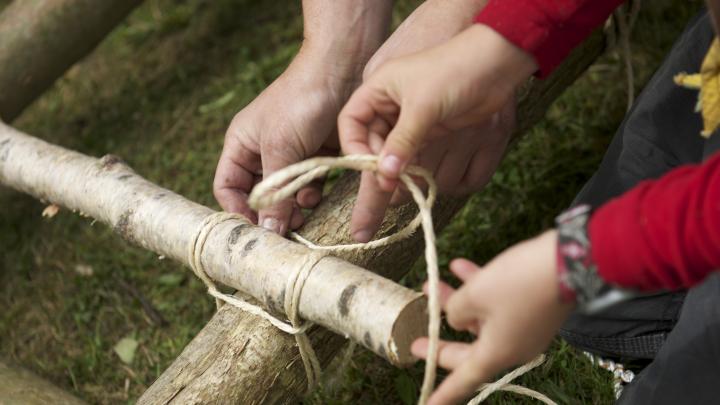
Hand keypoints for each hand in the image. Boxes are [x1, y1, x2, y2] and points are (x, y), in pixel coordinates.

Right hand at [213, 0, 391, 233]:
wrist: (341, 71)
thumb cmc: (300, 102)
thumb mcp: (280, 147)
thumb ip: (275, 190)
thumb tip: (269, 231)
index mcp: (241, 145)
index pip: (227, 188)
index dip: (238, 210)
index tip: (258, 230)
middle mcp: (262, 152)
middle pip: (259, 195)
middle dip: (271, 213)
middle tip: (287, 229)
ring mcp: (291, 155)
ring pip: (286, 194)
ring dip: (295, 206)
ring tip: (306, 210)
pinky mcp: (316, 156)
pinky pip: (310, 185)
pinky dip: (313, 193)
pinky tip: (320, 193)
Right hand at [339, 24, 536, 238]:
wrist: (497, 64)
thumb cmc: (456, 71)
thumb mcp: (424, 106)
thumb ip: (402, 141)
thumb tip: (384, 176)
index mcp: (379, 91)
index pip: (351, 123)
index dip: (355, 147)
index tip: (371, 167)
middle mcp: (391, 108)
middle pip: (371, 147)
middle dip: (377, 175)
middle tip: (371, 215)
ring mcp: (412, 122)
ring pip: (395, 157)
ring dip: (399, 176)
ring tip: (396, 201)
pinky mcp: (433, 133)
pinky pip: (418, 160)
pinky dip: (417, 174)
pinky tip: (419, 187)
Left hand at [411, 231, 574, 404]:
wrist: (570, 261)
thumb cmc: (519, 283)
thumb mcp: (476, 295)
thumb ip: (456, 309)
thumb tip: (456, 316)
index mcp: (497, 353)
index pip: (464, 380)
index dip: (444, 393)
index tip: (427, 403)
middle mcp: (512, 347)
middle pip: (469, 351)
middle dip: (441, 339)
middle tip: (416, 338)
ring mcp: (523, 328)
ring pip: (480, 321)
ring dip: (456, 303)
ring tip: (431, 284)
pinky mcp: (531, 308)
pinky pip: (496, 304)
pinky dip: (478, 287)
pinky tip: (459, 266)